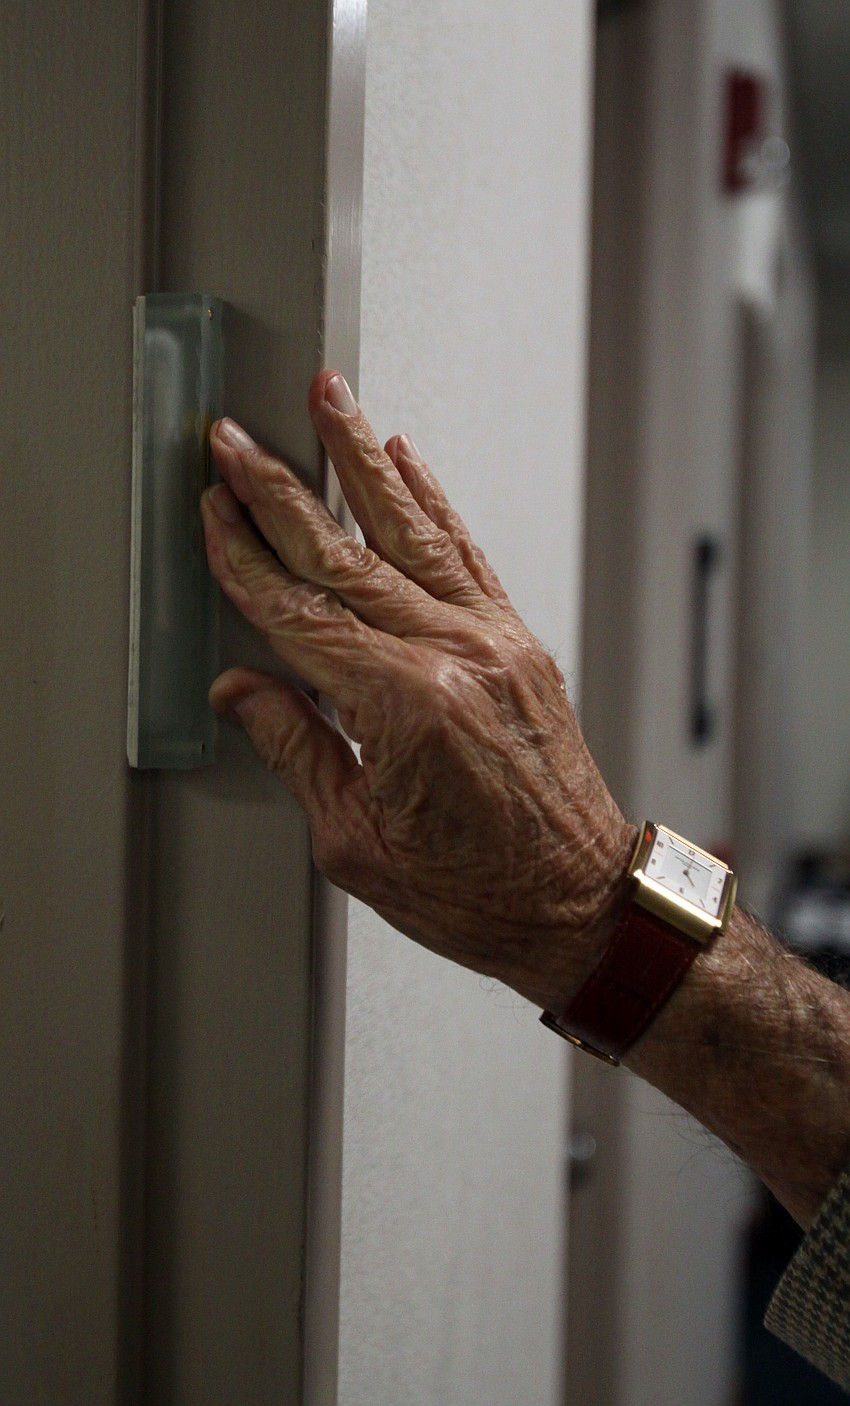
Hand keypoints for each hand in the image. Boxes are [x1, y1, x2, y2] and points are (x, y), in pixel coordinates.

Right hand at [200, 370, 632, 1009]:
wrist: (582, 903)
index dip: (245, 559)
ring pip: (410, 529)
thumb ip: (298, 750)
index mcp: (405, 707)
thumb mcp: (357, 843)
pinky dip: (432, 502)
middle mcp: (454, 656)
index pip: (300, 613)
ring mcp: (493, 641)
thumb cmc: (479, 891)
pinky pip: (466, 554)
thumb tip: (247, 691)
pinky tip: (406, 461)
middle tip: (235, 435)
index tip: (211, 513)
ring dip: (361, 458)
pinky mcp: (518, 643)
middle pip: (344, 554)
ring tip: (329, 396)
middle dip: (279, 488)